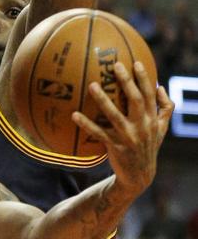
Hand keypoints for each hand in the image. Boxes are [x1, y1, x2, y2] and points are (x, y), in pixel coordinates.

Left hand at [72, 61, 173, 196]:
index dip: (144, 78)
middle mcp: (142, 126)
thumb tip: (160, 86)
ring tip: (92, 85)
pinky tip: (74, 115)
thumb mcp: (161, 129)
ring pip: (115, 115)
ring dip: (103, 99)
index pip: (149, 94)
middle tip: (115, 65)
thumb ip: (165, 108)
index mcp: (152, 119)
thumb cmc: (148, 148)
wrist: (139, 176)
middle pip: (135, 100)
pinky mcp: (115, 147)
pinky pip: (98, 133)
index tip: (135, 62)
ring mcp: (128, 137)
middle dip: (126, 81)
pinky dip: (86, 124)